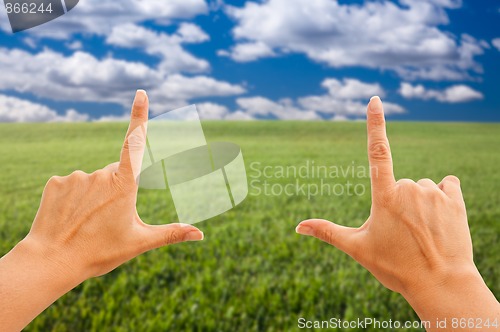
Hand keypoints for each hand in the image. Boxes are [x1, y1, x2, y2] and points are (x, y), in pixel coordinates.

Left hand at [0, 90, 202, 330]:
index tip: (140, 93)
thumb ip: (171, 233)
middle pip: (115, 175)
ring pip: (92, 181)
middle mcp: (100, 175)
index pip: (135, 143)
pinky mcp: (55, 183)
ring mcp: (76, 177)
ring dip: (93, 196)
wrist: (51, 262)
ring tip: (86, 223)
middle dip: (116, 191)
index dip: (139, 116)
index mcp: (124, 185)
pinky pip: (70, 185)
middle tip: (107, 221)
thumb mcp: (139, 242)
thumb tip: (201, 234)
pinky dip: (73, 198)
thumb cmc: (99, 252)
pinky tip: (68, 217)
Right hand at [296, 96, 498, 329]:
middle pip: (398, 184)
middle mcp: (409, 188)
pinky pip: (446, 185)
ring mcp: (434, 193)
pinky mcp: (454, 200)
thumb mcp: (358, 249)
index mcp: (384, 196)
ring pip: (420, 188)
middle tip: (402, 233)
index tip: (375, 99)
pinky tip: (440, 219)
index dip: (375, 123)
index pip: (377, 150)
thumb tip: (297, 226)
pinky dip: (442, 197)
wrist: (441, 285)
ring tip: (422, 232)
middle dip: (397, 202)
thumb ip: (327, 231)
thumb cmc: (396, 267)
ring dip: (419, 203)